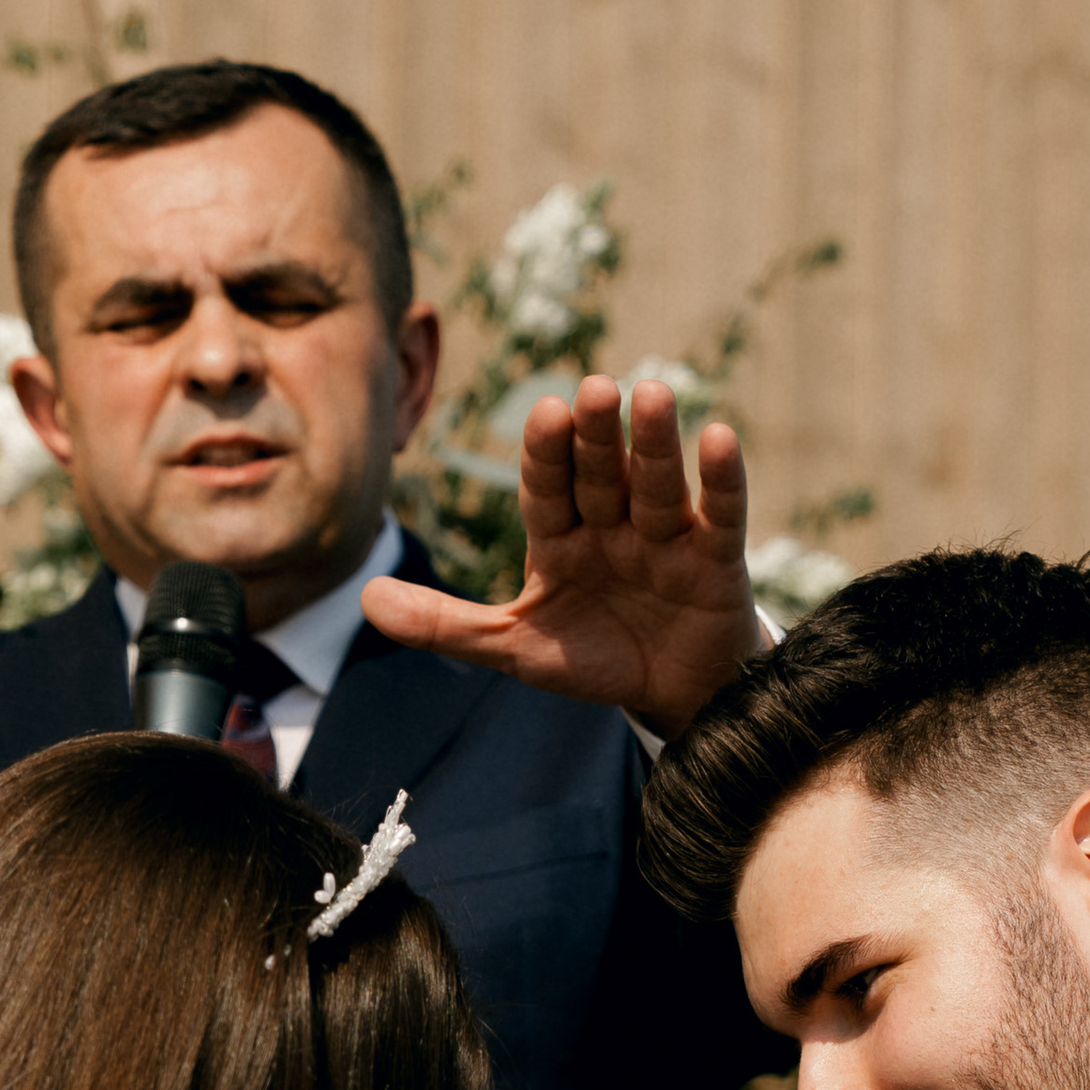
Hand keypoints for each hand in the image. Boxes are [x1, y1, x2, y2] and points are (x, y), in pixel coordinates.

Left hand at [362, 376, 766, 738]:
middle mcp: (612, 524)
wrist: (671, 700)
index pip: (546, 487)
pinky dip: (723, 480)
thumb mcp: (514, 648)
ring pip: (657, 484)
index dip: (546, 454)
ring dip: (654, 443)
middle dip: (597, 436)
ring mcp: (666, 538)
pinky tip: (718, 437)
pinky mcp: (717, 560)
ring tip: (652, 394)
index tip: (545, 413)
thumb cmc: (593, 661)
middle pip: (600, 475)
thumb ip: (445, 624)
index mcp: (561, 537)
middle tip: (593, 390)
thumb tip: (366, 601)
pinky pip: (721, 514)